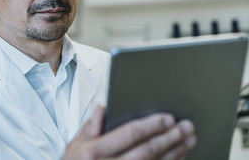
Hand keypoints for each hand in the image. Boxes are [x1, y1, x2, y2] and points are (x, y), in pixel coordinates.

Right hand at [63, 106, 196, 159]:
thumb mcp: (74, 146)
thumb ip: (90, 127)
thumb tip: (103, 108)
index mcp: (94, 152)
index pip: (129, 135)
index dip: (151, 125)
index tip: (168, 118)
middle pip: (147, 151)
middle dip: (170, 137)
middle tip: (186, 127)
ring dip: (174, 152)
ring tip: (188, 140)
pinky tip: (177, 157)